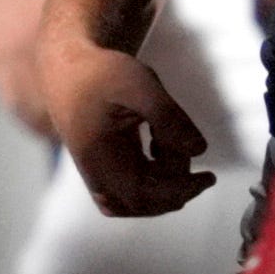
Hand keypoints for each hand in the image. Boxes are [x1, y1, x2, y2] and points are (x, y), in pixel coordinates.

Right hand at [44, 35, 213, 215]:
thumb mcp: (140, 85)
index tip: (208, 177)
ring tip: (167, 142)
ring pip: (137, 201)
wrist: (67, 70)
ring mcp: (97, 177)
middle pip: (142, 203)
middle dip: (175, 184)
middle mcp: (95, 176)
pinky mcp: (103, 171)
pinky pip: (132, 190)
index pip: (143, 194)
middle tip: (185, 145)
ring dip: (164, 182)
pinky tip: (157, 146)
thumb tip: (199, 150)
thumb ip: (170, 118)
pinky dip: (154, 176)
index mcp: (100, 159)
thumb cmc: (101, 74)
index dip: (179, 191)